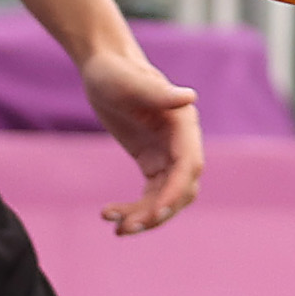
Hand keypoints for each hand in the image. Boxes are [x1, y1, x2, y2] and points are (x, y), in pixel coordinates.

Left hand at [79, 45, 205, 234]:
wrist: (105, 68)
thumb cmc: (115, 72)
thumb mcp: (129, 82)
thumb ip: (159, 92)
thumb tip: (190, 97)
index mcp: (183, 126)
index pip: (189, 166)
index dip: (175, 192)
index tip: (154, 213)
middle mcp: (182, 144)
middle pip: (182, 189)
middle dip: (159, 212)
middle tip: (127, 227)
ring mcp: (168, 155)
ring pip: (167, 198)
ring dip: (146, 217)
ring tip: (116, 227)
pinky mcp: (153, 162)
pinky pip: (151, 194)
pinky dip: (135, 208)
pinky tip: (109, 214)